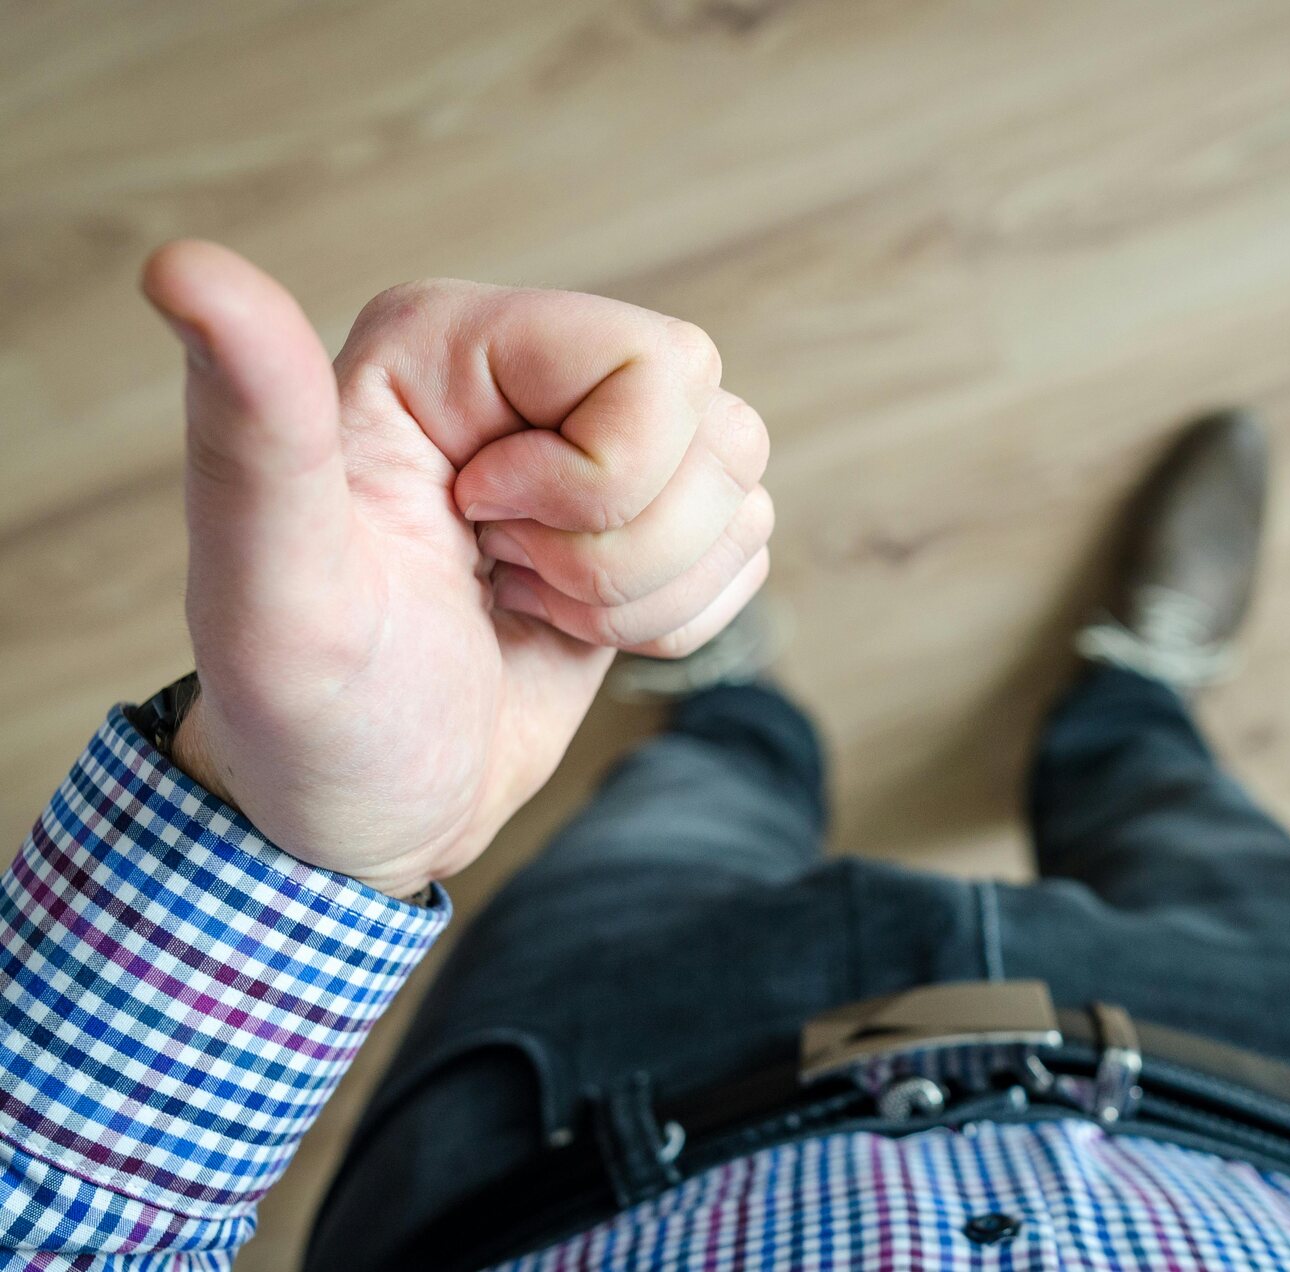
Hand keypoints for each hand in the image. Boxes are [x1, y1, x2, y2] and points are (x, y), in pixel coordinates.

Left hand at [144, 241, 772, 898]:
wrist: (360, 812)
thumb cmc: (306, 715)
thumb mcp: (271, 587)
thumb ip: (251, 429)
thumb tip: (181, 265)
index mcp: (444, 343)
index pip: (655, 364)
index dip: (599, 479)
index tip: (479, 528)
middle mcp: (529, 375)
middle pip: (713, 425)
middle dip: (626, 546)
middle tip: (505, 579)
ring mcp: (596, 446)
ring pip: (739, 485)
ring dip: (648, 589)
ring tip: (527, 605)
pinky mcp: (642, 519)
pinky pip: (747, 543)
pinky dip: (675, 618)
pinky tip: (568, 627)